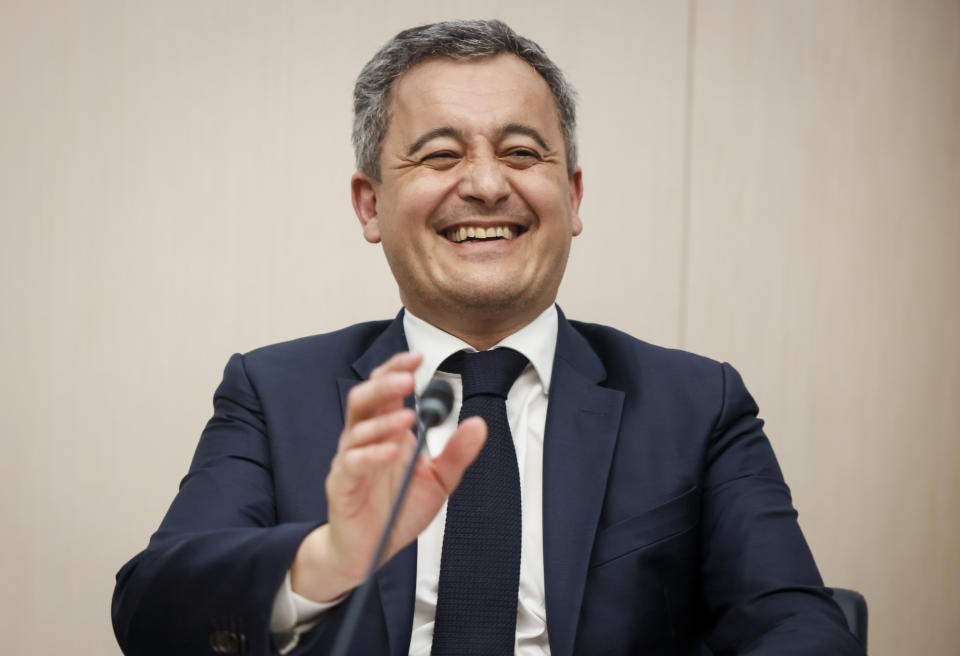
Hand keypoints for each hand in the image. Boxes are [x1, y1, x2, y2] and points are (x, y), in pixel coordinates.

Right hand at [290, 351, 485, 601]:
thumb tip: (478, 424)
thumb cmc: (398, 508)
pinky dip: (370, 454)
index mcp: (386, 429)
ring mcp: (350, 460)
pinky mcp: (342, 485)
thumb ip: (456, 452)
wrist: (370, 550)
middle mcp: (364, 438)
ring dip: (382, 420)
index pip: (384, 389)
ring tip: (407, 417)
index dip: (396, 369)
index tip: (417, 357)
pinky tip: (390, 451)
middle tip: (408, 381)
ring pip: (356, 428)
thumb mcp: (438, 480)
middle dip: (385, 385)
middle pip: (364, 399)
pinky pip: (350, 463)